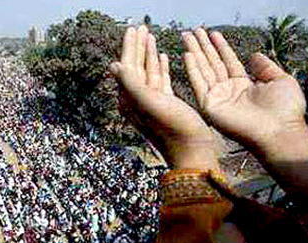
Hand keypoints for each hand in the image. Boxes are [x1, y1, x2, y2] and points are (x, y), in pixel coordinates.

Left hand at [110, 26, 217, 169]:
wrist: (193, 152)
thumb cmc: (174, 128)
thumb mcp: (151, 104)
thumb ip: (131, 84)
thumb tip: (114, 65)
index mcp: (131, 100)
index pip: (127, 67)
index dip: (129, 46)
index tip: (132, 28)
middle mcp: (138, 100)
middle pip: (135, 67)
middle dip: (137, 46)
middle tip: (140, 26)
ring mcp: (152, 102)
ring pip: (147, 72)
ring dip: (148, 54)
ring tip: (149, 36)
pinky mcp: (166, 104)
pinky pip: (160, 81)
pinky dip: (160, 67)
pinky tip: (162, 56)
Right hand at [183, 28, 306, 148]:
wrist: (278, 131)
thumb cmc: (284, 109)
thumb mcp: (280, 80)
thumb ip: (265, 67)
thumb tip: (254, 55)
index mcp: (243, 85)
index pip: (228, 61)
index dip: (220, 47)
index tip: (212, 33)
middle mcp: (228, 91)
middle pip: (212, 63)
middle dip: (202, 46)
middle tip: (192, 31)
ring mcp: (217, 99)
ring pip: (203, 70)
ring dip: (194, 52)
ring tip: (186, 36)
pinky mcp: (210, 107)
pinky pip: (199, 85)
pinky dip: (192, 70)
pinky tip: (188, 55)